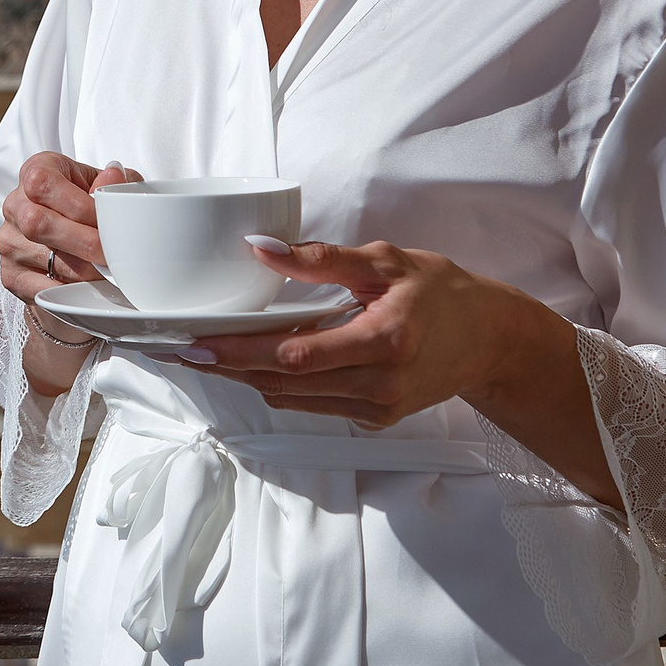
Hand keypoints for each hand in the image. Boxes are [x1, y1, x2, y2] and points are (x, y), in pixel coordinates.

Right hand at [0, 152, 140, 304]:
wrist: (69, 236)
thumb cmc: (86, 205)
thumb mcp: (103, 185)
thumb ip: (112, 182)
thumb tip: (114, 178)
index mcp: (36, 172)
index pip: (43, 184)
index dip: (79, 206)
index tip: (108, 222)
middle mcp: (16, 204)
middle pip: (38, 223)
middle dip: (85, 243)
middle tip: (114, 255)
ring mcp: (9, 240)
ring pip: (43, 258)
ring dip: (84, 271)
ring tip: (109, 272)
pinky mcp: (11, 273)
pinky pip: (39, 288)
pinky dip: (70, 291)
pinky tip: (89, 287)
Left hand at [178, 240, 556, 430]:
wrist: (490, 341)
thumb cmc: (441, 292)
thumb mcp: (385, 261)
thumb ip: (321, 259)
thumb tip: (259, 247)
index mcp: (384, 342)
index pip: (294, 354)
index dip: (238, 351)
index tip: (194, 342)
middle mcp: (379, 385)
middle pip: (283, 382)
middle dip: (225, 365)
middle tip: (175, 347)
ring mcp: (376, 408)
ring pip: (291, 398)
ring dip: (243, 376)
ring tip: (198, 353)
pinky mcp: (374, 419)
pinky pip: (311, 403)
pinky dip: (277, 383)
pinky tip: (248, 363)